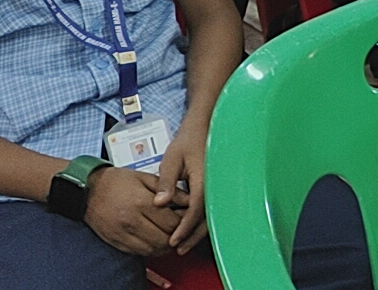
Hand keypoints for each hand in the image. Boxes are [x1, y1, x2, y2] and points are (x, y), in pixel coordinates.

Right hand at [83, 166, 182, 257]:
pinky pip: (138, 253)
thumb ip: (170, 190)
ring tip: (170, 236)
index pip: (172, 222)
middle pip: (164, 238)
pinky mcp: (115, 241)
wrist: (87, 190)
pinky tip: (155, 240)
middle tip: (181, 229)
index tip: (188, 218)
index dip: (185, 222)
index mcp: (142, 202)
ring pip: (152, 249)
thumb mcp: (146, 178)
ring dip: (165, 246)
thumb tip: (190, 200)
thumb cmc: (117, 181)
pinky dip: (150, 250)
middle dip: (177, 236)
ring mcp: (122, 233)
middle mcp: (132, 221)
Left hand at [154, 124, 209, 252]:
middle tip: (178, 249)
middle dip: (192, 236)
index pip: (195, 210)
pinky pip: (210, 207)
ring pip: (211, 215)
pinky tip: (189, 227)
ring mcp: (217, 187)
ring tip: (183, 243)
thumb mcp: (172, 160)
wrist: (204, 128)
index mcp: (205, 180)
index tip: (172, 240)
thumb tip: (159, 203)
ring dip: (197, 231)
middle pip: (207, 218)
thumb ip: (165, 182)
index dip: (184, 228)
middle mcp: (215, 186)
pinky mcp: (216, 187)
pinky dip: (200, 220)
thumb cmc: (188, 142)